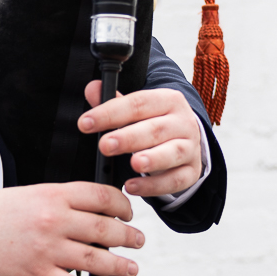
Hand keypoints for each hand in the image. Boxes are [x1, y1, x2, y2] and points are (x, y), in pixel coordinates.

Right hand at [0, 182, 143, 275]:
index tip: (127, 213)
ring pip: (99, 260)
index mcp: (53, 195)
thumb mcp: (27, 195)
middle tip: (136, 241)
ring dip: (121, 266)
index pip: (102, 196)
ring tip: (131, 269)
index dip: (122, 206)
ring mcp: (48, 250)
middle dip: (128, 237)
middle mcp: (55, 221)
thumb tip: (86, 215)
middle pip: (107, 228)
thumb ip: (57, 202)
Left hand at [79, 82, 202, 198]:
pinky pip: (175, 180)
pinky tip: (132, 187)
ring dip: (152, 159)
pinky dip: (154, 186)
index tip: (85, 123)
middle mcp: (183, 122)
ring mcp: (190, 148)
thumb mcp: (137, 110)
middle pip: (155, 129)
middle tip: (105, 145)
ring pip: (172, 153)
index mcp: (168, 100)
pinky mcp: (191, 171)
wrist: (186, 141)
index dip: (110, 112)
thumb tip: (93, 88)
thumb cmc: (154, 123)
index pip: (138, 103)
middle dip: (128, 138)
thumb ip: (114, 101)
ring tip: (133, 163)